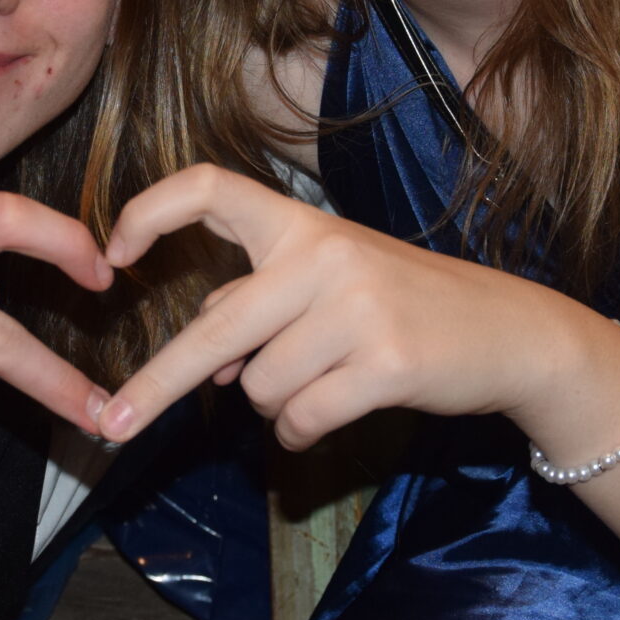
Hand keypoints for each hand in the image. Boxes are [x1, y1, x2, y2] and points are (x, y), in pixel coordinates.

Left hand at [93, 166, 601, 450]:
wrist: (507, 332)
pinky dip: (301, 431)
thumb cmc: (405, 303)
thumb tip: (206, 366)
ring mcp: (356, 310)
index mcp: (303, 223)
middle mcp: (324, 256)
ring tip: (325, 382)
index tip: (113, 251)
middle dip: (156, 383)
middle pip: (213, 327)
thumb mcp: (332, 281)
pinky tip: (333, 412)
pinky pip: (300, 420)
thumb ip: (261, 306)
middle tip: (112, 424)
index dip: (151, 212)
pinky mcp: (385, 365)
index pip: (211, 187)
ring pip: (259, 386)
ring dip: (275, 405)